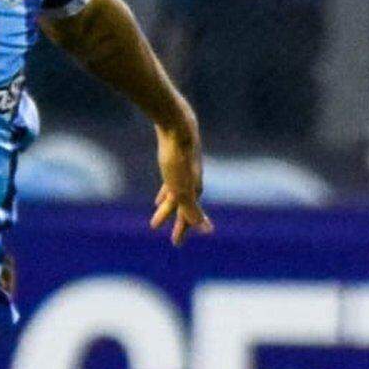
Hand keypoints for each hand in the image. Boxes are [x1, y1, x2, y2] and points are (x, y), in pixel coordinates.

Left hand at [149, 117, 210, 245]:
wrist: (177, 126)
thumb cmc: (178, 158)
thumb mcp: (181, 188)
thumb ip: (192, 209)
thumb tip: (209, 231)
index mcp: (194, 189)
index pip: (189, 215)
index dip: (183, 229)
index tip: (176, 243)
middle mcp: (192, 181)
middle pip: (185, 208)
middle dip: (178, 223)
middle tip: (173, 240)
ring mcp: (184, 170)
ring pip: (177, 195)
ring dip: (169, 208)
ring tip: (159, 218)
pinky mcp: (175, 160)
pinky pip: (171, 182)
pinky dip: (166, 192)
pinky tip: (160, 196)